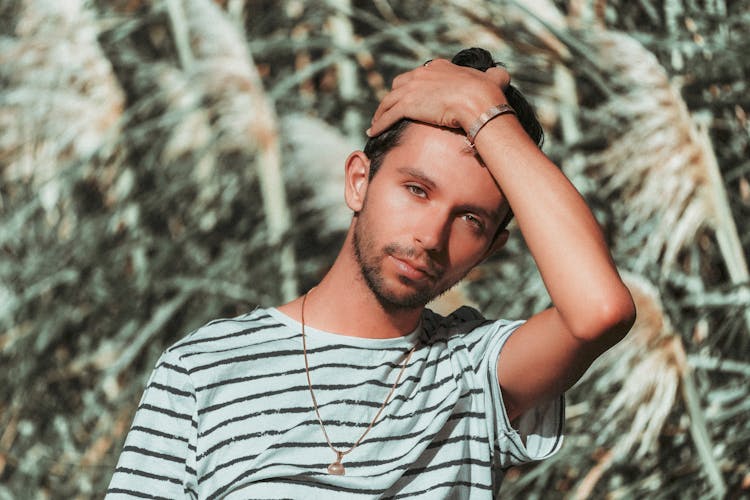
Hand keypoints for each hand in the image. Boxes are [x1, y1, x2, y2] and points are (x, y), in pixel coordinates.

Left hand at [367, 59, 510, 136]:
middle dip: (393, 97)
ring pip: (389, 101)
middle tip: (389, 110)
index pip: (419, 75)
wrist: (479, 103)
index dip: (413, 86)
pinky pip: (387, 115)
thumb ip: (494, 76)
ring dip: (380, 112)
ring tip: (375, 123)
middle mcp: (422, 74)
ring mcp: (413, 88)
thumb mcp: (493, 79)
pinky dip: (378, 124)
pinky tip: (372, 131)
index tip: (410, 96)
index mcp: (440, 67)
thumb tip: (503, 74)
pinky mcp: (407, 104)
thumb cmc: (488, 94)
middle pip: (399, 85)